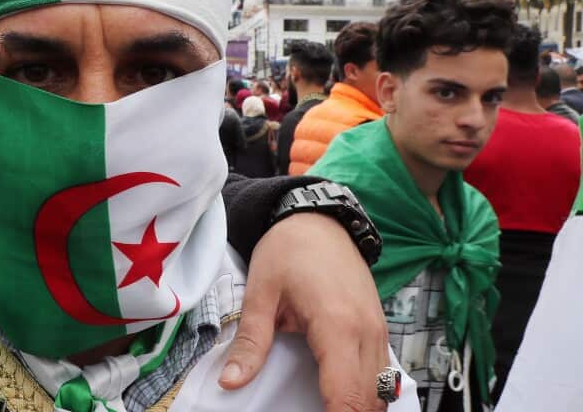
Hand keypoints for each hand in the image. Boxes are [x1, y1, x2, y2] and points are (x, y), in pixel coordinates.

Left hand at [220, 213, 388, 411]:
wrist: (318, 219)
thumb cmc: (288, 250)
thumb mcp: (260, 294)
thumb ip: (250, 342)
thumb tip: (230, 381)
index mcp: (337, 326)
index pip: (347, 395)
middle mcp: (367, 332)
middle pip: (369, 400)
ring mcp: (378, 330)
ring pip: (381, 390)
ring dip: (359, 407)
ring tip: (326, 409)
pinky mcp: (379, 328)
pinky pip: (382, 373)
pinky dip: (366, 392)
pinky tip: (342, 397)